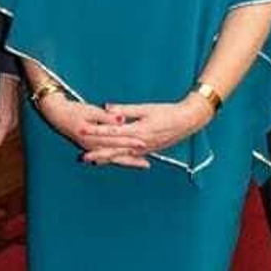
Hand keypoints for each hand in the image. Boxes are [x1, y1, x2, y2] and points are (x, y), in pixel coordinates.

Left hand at [75, 95, 208, 163]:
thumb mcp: (146, 108)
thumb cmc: (167, 112)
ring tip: (93, 161)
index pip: (112, 133)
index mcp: (137, 131)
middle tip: (83, 157)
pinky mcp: (148, 150)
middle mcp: (139, 144)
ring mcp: (144, 149)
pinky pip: (130, 157)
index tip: (83, 132)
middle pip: (114, 150)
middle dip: (98, 153)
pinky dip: (119, 159)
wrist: (187, 121)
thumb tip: (107, 108)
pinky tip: (112, 161)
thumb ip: (125, 110)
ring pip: (122, 156)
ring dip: (107, 158)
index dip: (96, 132)